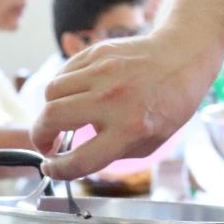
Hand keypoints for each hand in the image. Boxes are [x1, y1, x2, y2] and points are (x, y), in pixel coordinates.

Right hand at [31, 32, 217, 179]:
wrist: (184, 55)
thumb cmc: (170, 102)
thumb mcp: (150, 141)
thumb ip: (112, 152)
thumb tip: (74, 160)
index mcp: (130, 129)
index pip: (79, 159)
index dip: (58, 170)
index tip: (51, 168)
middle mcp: (113, 99)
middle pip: (51, 118)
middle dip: (39, 137)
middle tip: (46, 143)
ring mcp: (103, 72)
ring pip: (51, 93)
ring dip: (50, 110)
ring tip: (63, 117)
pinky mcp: (97, 53)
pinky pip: (63, 73)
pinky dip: (62, 88)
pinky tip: (76, 95)